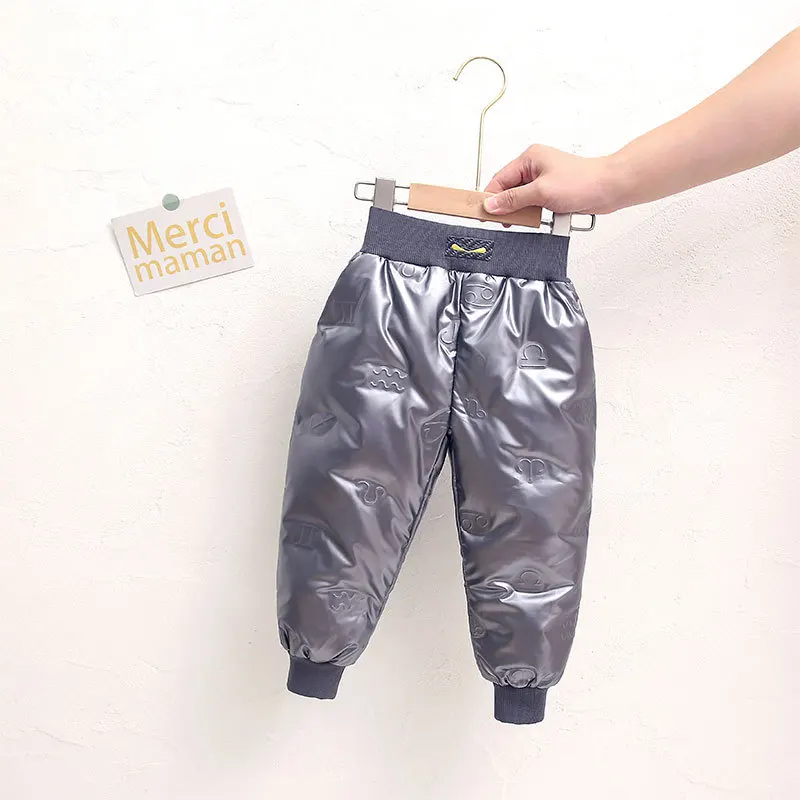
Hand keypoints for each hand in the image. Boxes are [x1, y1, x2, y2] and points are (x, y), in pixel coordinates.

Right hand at [483, 145, 626, 216]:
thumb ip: (513, 199)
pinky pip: (534, 205)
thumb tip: (492, 205)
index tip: (482, 213)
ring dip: (522, 212)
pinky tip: (538, 220)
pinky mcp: (552, 192)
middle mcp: (535, 166)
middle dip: (506, 206)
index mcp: (530, 158)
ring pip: (521, 199)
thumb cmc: (583, 182)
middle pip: (509, 190)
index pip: (500, 179)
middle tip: (502, 221)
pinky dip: (534, 214)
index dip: (490, 197)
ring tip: (524, 221)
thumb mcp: (541, 192)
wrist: (610, 189)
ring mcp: (544, 180)